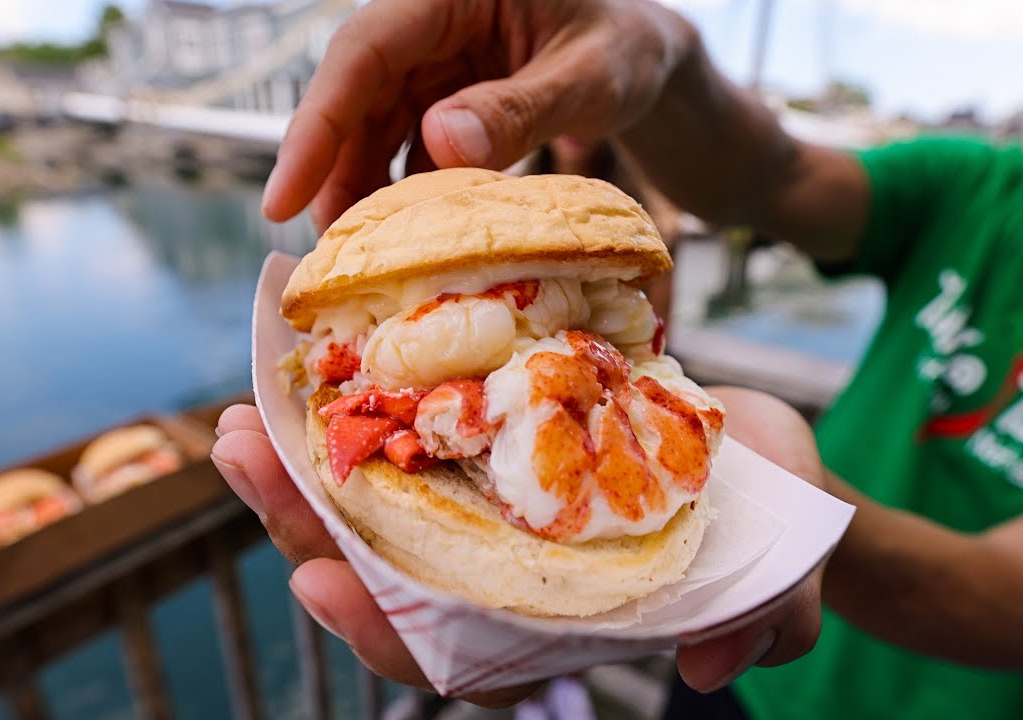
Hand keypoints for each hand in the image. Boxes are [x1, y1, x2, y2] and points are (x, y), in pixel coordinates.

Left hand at [211, 388, 827, 700]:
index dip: (377, 622)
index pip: (443, 643)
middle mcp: (496, 568)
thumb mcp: (780, 578)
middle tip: (243, 455)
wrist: (761, 459)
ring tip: (246, 412)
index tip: (322, 579)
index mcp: (543, 616)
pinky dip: (357, 400)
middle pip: (378, 563)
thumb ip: (761, 625)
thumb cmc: (767, 527)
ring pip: (372, 498)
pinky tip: (315, 357)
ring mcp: (484, 503)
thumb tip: (710, 664)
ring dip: (302, 459)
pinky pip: (406, 427)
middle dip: (303, 519)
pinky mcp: (486, 436)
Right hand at [263, 0, 698, 230]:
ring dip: (362, 189)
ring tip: (361, 259)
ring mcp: (433, 61)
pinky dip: (400, 190)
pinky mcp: (444, 96)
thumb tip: (440, 146)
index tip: (283, 197)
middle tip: (326, 254)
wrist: (646, 55)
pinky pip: (405, 144)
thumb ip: (521, 108)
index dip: (317, 124)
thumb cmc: (629, 49)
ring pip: (373, 125)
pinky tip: (404, 240)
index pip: (364, 50)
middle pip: (356, 94)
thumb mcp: (590, 76)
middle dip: (333, 172)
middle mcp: (429, 21)